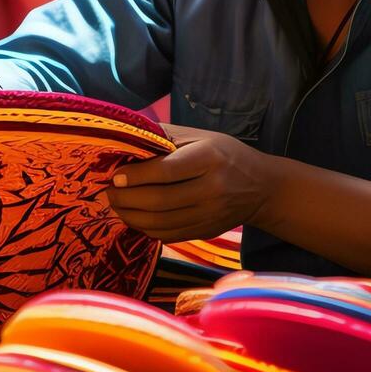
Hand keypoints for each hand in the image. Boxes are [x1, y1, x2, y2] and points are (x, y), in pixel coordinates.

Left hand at [105, 124, 277, 240]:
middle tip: (108, 193)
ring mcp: (210, 214)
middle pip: (159, 201)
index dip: (135, 176)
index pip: (165, 171)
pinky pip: (168, 235)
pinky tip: (134, 217)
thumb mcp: (200, 136)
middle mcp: (211, 189)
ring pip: (161, 222)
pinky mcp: (205, 231)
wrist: (262, 187)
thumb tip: (125, 138)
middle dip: (126, 199)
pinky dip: (145, 228)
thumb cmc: (225, 155)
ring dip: (130, 216)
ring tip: (116, 205)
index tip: (115, 176)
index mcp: (209, 159)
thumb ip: (165, 137)